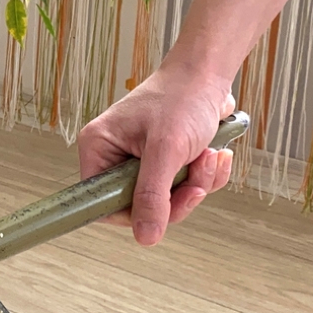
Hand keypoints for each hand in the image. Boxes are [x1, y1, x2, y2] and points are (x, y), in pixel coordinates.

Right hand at [77, 63, 236, 245]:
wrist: (209, 75)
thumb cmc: (182, 97)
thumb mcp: (166, 148)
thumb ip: (152, 194)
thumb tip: (145, 237)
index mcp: (99, 149)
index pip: (101, 202)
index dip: (132, 213)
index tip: (162, 207)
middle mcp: (114, 157)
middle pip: (138, 206)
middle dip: (176, 196)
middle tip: (196, 179)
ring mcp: (140, 161)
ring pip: (165, 200)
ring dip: (195, 184)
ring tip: (208, 156)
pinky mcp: (165, 163)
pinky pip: (182, 189)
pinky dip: (203, 177)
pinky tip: (214, 155)